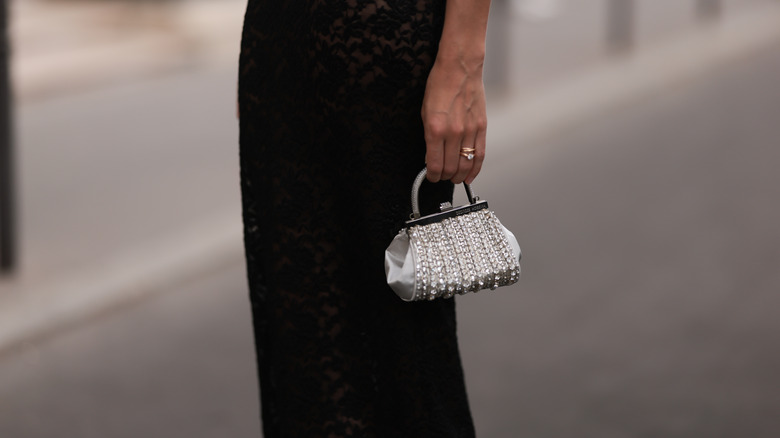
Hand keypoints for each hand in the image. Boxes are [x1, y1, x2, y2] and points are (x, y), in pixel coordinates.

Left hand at [421, 54, 486, 184]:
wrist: (459, 68)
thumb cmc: (439, 85)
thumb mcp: (424, 112)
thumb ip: (429, 136)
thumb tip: (432, 155)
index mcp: (435, 129)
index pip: (435, 165)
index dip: (432, 176)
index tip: (430, 176)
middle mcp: (453, 133)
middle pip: (450, 168)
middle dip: (444, 177)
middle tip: (441, 177)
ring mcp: (469, 131)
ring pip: (466, 164)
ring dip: (459, 176)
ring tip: (454, 178)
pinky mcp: (481, 127)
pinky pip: (480, 155)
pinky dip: (475, 169)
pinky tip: (470, 176)